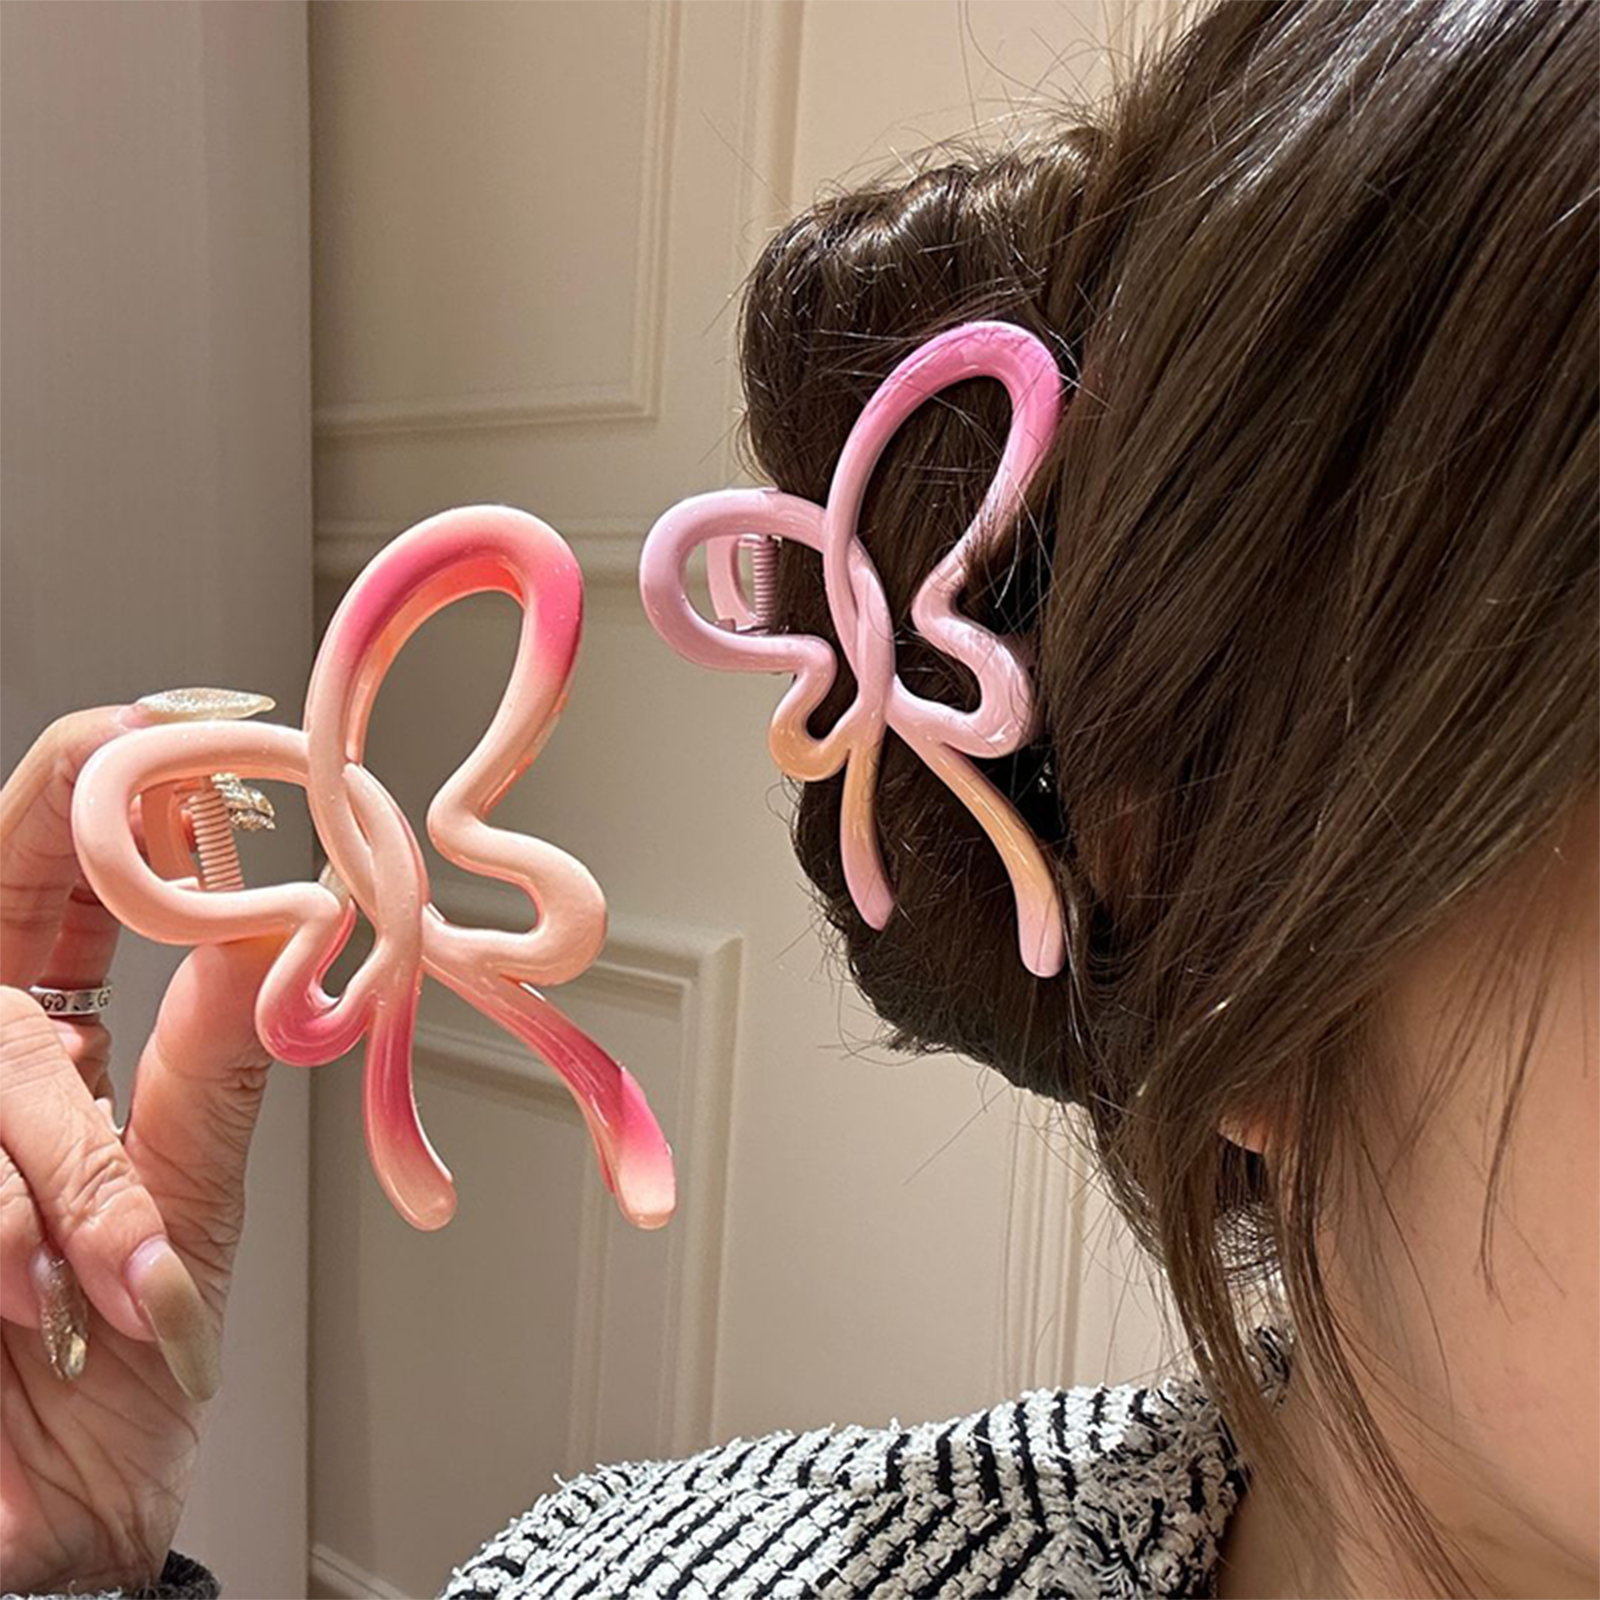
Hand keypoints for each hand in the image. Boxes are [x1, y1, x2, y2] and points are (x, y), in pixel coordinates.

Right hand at [0, 707, 279, 1593]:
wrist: (66, 1537)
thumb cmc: (130, 1378)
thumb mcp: (190, 1210)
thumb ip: (213, 1066)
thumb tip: (283, 917)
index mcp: (57, 1043)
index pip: (60, 870)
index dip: (112, 780)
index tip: (198, 723)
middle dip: (68, 960)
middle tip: (132, 979)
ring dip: (54, 1188)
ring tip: (108, 1291)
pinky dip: (15, 1229)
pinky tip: (44, 1307)